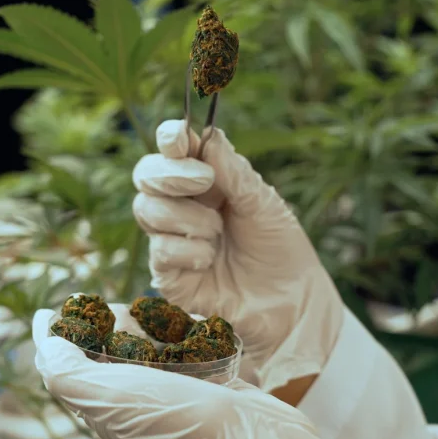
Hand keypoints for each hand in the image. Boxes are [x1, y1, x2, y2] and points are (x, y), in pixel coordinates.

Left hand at [31, 310, 345, 438]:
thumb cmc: (178, 423)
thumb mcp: (106, 394)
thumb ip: (65, 367)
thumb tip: (41, 332)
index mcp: (105, 402)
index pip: (73, 357)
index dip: (72, 325)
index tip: (79, 302)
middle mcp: (140, 397)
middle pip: (117, 343)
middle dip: (121, 320)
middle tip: (133, 316)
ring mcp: (181, 391)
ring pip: (162, 341)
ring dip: (165, 324)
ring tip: (174, 325)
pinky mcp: (217, 385)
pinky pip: (202, 348)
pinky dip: (202, 334)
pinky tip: (207, 334)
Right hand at [131, 119, 343, 391]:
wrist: (291, 302)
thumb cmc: (280, 248)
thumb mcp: (264, 203)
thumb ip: (234, 172)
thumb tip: (208, 136)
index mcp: (206, 179)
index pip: (174, 149)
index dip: (169, 137)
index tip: (179, 137)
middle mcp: (182, 204)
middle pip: (146, 174)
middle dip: (170, 173)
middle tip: (205, 181)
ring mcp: (171, 239)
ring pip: (147, 210)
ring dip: (187, 218)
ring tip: (219, 233)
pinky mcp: (167, 274)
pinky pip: (159, 250)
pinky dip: (188, 251)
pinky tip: (210, 260)